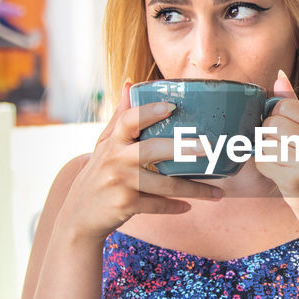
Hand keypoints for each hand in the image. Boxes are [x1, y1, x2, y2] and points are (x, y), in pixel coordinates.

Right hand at [55, 82, 222, 241]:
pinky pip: (158, 205)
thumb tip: (130, 84)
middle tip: (210, 147)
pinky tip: (189, 206)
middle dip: (184, 148)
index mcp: (113, 141)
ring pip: (165, 184)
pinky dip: (175, 207)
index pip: (128, 121)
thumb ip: (120, 116)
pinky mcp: (125, 205)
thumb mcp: (104, 144)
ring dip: (195, 189)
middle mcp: (115, 159)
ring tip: (218, 192)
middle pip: (153, 150)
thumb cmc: (99, 172)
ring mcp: (121, 183)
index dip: (148, 112)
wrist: (80, 214)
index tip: (172, 106)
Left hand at [254, 70, 298, 224]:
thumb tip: (278, 75)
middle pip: (273, 123)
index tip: (281, 126)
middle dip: (267, 132)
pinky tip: (278, 171)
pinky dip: (264, 166)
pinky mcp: (294, 183)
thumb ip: (297, 107)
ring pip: (265, 142)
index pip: (287, 106)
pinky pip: (263, 163)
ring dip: (265, 149)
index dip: (276, 114)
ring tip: (280, 158)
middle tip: (277, 143)